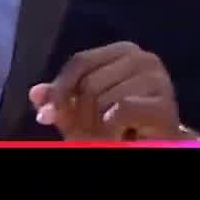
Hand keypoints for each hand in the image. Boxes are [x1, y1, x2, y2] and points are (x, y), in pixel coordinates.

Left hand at [28, 42, 185, 139]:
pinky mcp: (164, 104)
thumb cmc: (116, 127)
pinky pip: (121, 110)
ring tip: (108, 133)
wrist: (153, 147)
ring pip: (103, 98)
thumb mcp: (80, 113)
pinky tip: (122, 134)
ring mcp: (157, 79)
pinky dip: (113, 129)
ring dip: (98, 125)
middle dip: (82, 114)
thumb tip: (35, 94)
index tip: (46, 116)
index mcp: (123, 52)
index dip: (60, 89)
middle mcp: (143, 58)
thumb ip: (59, 100)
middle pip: (90, 82)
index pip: (80, 62)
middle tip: (91, 131)